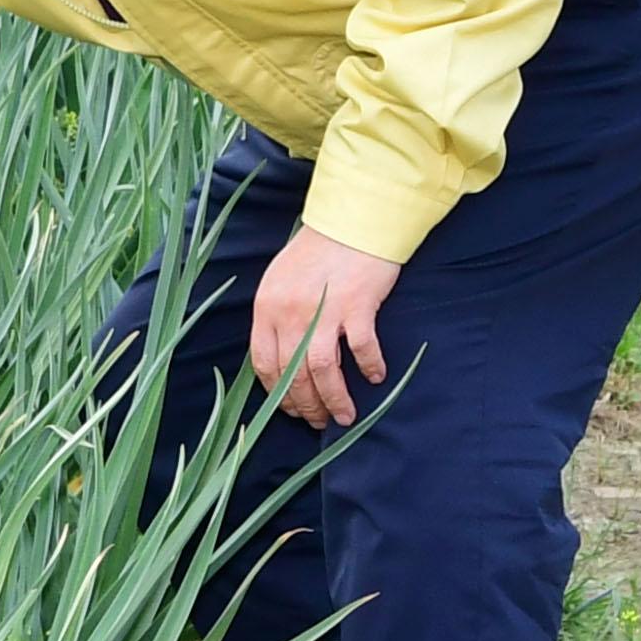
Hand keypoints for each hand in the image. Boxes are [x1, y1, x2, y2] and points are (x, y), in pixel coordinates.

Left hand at [249, 227, 400, 430]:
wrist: (351, 219)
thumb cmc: (317, 250)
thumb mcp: (280, 280)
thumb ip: (277, 315)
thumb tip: (282, 357)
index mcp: (266, 307)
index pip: (265, 364)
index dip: (278, 393)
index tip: (291, 409)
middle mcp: (290, 313)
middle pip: (293, 375)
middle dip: (306, 406)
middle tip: (319, 421)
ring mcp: (323, 311)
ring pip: (324, 372)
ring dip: (335, 400)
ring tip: (345, 416)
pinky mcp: (357, 306)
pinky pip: (362, 350)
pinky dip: (369, 368)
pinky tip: (375, 377)